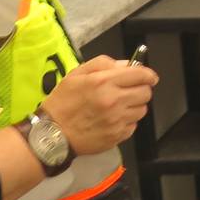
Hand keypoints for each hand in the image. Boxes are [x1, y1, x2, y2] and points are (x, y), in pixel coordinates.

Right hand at [40, 55, 158, 153]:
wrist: (51, 134)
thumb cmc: (62, 103)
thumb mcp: (76, 75)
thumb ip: (102, 64)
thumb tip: (125, 65)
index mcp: (103, 82)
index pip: (141, 75)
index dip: (148, 75)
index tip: (148, 77)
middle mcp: (114, 100)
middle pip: (146, 92)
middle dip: (141, 89)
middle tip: (129, 91)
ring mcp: (117, 119)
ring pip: (142, 109)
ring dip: (134, 106)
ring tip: (118, 107)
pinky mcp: (118, 135)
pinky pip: (133, 125)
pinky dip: (127, 121)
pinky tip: (113, 120)